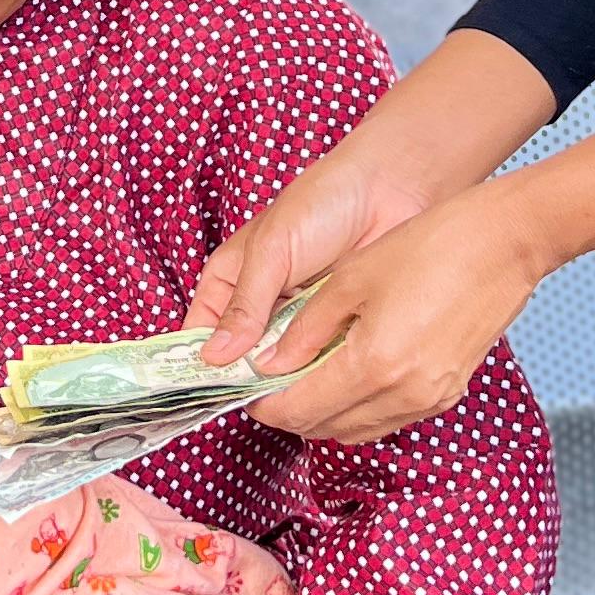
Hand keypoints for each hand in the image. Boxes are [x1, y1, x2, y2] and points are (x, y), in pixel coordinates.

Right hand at [185, 28, 559, 362]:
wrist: (393, 190)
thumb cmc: (322, 203)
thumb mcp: (272, 250)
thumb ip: (245, 305)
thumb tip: (214, 357)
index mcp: (229, 282)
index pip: (201, 335)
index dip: (202, 366)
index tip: (209, 395)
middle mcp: (260, 307)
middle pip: (241, 360)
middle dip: (249, 381)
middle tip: (261, 403)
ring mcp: (298, 321)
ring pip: (281, 368)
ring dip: (288, 381)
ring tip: (296, 399)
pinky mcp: (335, 330)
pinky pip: (320, 364)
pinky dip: (322, 375)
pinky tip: (327, 388)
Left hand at [244, 190, 552, 445]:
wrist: (505, 241)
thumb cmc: (432, 246)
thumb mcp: (351, 279)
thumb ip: (306, 329)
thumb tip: (269, 362)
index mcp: (373, 365)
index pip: (300, 410)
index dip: (265, 405)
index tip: (246, 387)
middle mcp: (403, 395)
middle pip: (326, 429)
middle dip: (291, 410)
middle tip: (271, 380)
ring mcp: (430, 398)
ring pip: (357, 429)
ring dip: (325, 412)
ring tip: (307, 374)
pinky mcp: (448, 391)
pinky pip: (389, 418)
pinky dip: (360, 407)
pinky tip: (350, 371)